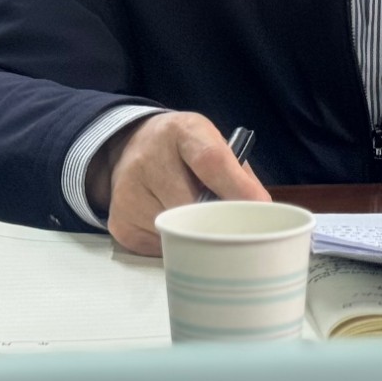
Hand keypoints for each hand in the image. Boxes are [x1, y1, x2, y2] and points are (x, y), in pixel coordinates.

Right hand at [91, 111, 268, 254]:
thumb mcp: (213, 144)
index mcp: (183, 131)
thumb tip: (262, 214)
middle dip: (219, 222)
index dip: (238, 188)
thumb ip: (238, 175)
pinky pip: (159, 249)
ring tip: (201, 222)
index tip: (260, 209)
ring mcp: (128, 192)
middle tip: (237, 230)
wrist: (133, 145)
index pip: (211, 160)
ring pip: (177, 232)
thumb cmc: (187, 151)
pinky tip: (176, 226)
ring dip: (196, 235)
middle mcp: (149, 158)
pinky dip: (175, 245)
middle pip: (192, 205)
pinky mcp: (120, 223)